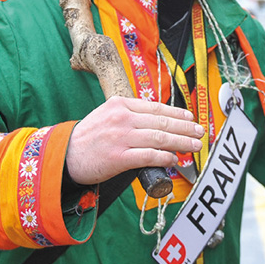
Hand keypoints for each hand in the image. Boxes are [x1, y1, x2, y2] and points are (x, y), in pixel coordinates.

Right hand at [65, 96, 203, 184]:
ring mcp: (120, 137)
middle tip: (200, 132)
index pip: (156, 107)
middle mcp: (122, 117)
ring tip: (194, 146)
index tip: (190, 118)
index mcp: (120, 103)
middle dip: (185, 128)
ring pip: (160, 138)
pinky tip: (174, 159)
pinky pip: (149, 156)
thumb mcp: (106, 115)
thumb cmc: (89, 137)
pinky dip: (165, 157)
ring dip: (181, 142)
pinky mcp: (118, 157)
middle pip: (162, 122)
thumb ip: (129, 115)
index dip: (177, 113)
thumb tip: (157, 122)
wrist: (64, 156)